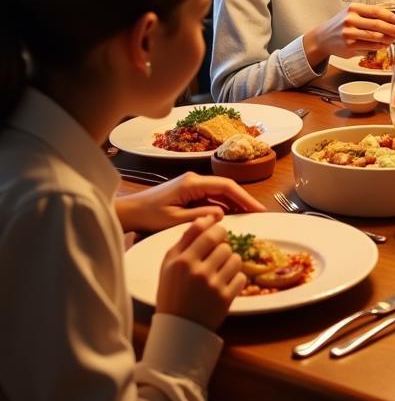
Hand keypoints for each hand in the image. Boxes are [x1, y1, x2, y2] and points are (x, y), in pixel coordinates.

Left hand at [116, 172, 264, 233]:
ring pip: (220, 193)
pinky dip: (222, 207)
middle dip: (243, 200)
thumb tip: (223, 214)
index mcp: (192, 183)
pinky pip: (211, 198)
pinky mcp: (189, 192)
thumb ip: (200, 217)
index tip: (258, 210)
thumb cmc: (147, 216)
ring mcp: (192, 185)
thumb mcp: (174, 220)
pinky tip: (230, 218)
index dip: (244, 197)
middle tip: (259, 215)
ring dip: (234, 204)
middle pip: (226, 188)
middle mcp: (195, 180)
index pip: (226, 186)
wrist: (128, 212)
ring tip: (249, 218)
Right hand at [155, 215, 246, 330]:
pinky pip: (241, 276)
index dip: (216, 230)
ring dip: (230, 262)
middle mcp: (198, 271)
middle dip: (222, 247)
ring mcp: (213, 285)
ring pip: (236, 258)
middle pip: (225, 244)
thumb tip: (206, 218)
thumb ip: (185, 239)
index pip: (209, 231)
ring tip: (219, 271)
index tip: (216, 235)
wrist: (178, 329)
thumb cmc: (172, 292)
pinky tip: (223, 284)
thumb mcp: (169, 265)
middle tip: (216, 256)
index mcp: (182, 261)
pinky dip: (235, 279)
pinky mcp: (226, 298)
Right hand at [305, 2, 394, 64]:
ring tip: (393, 39)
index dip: (388, 15)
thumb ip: (367, 14)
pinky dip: (379, 46)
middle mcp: (350, 19)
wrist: (323, 37)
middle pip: (377, 24)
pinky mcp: (349, 45)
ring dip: (387, 39)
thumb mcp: (351, 13)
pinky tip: (383, 45)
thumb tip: (389, 20)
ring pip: (374, 36)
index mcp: (353, 8)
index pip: (375, 10)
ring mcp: (349, 33)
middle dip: (391, 29)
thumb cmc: (341, 24)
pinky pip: (369, 46)